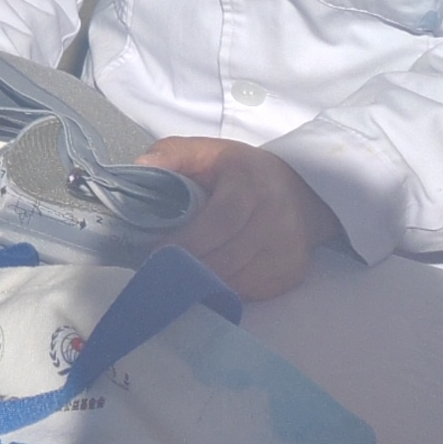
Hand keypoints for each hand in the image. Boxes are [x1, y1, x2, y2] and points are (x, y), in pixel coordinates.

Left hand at [137, 137, 342, 299]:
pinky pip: (251, 292)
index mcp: (251, 185)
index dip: (189, 241)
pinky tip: (207, 283)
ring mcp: (287, 249)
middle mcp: (276, 218)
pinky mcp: (291, 273)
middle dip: (189, 267)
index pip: (221, 220)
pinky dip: (224, 291)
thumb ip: (172, 154)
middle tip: (157, 271)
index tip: (157, 252)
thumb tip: (141, 166)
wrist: (301, 194)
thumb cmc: (241, 173)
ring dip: (204, 284)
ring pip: (238, 280)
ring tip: (177, 278)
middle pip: (228, 257)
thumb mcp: (207, 151)